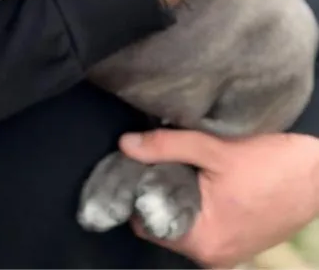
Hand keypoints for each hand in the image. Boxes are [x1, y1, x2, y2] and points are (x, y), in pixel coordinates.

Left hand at [120, 128, 318, 266]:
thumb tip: (126, 145)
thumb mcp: (214, 149)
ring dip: (179, 194)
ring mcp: (227, 251)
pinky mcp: (238, 242)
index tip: (134, 164)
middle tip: (159, 157)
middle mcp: (212, 255)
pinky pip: (204, 222)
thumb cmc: (273, 165)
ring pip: (183, 221)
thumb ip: (166, 147)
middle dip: (158, 190)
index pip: (145, 223)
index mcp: (203, 241)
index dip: (137, 191)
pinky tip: (205, 176)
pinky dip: (198, 200)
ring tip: (185, 163)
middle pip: (163, 223)